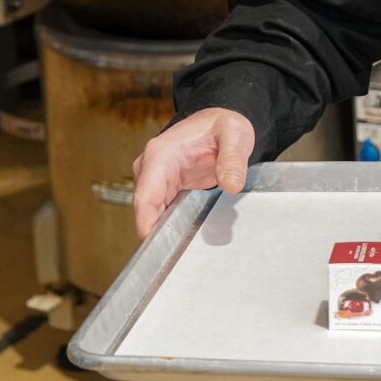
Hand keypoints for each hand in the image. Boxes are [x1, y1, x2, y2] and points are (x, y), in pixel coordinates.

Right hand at [131, 107, 255, 238]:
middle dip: (159, 234)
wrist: (219, 123)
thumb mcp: (235, 134)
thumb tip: (231, 184)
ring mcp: (156, 181)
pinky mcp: (166, 191)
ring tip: (186, 250)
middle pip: (146, 212)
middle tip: (178, 258)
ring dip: (167, 232)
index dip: (146, 223)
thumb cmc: (221, 124)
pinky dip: (173, 226)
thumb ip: (233, 158)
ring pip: (153, 216)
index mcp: (161, 155)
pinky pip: (163, 214)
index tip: (155, 247)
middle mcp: (151, 169)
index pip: (145, 196)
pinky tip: (188, 238)